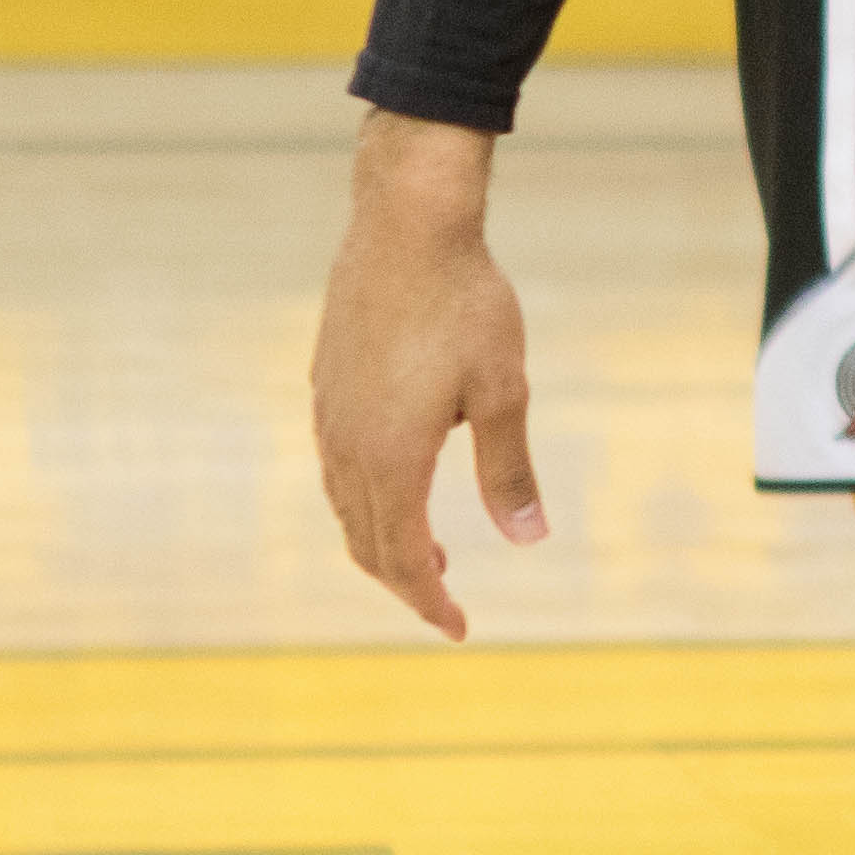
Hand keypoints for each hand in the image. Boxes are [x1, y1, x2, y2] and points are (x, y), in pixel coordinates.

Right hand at [314, 113, 546, 638]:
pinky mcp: (325, 386)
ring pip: (347, 508)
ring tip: (432, 556)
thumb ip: (509, 470)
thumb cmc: (466, 303)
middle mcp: (348, 445)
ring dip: (384, 542)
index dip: (430, 601)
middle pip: (368, 544)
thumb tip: (529, 540)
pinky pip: (338, 468)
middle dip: (407, 583)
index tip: (459, 628)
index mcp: (392, 457)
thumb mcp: (504, 390)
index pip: (403, 558)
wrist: (406, 226)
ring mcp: (329, 415)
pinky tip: (399, 486)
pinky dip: (366, 501)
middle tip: (448, 603)